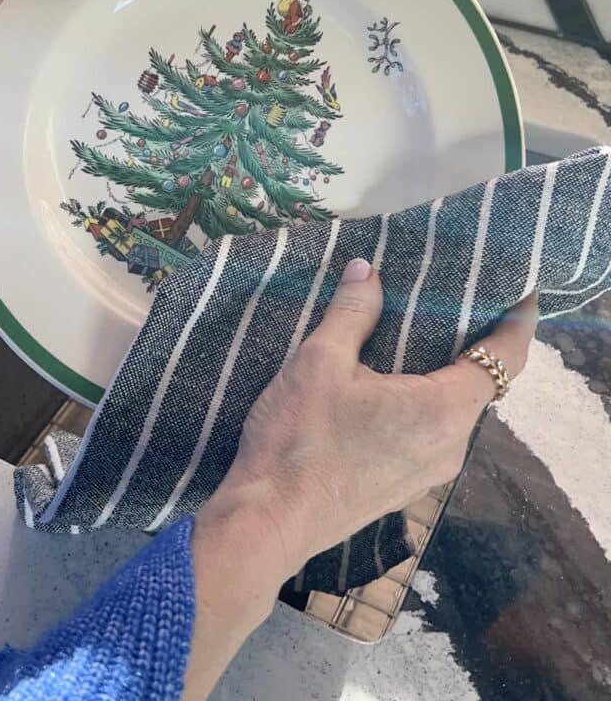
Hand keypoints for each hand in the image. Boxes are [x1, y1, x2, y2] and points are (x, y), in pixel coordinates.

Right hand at [184, 259, 537, 698]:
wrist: (269, 521)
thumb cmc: (298, 439)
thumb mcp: (319, 361)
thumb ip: (351, 312)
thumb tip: (366, 268)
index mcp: (442, 410)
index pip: (505, 357)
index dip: (518, 320)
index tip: (521, 290)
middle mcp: (450, 445)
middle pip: (484, 383)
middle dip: (478, 340)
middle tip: (458, 299)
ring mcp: (429, 472)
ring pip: (456, 410)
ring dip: (449, 373)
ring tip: (423, 333)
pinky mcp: (406, 486)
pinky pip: (434, 432)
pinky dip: (429, 400)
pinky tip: (395, 383)